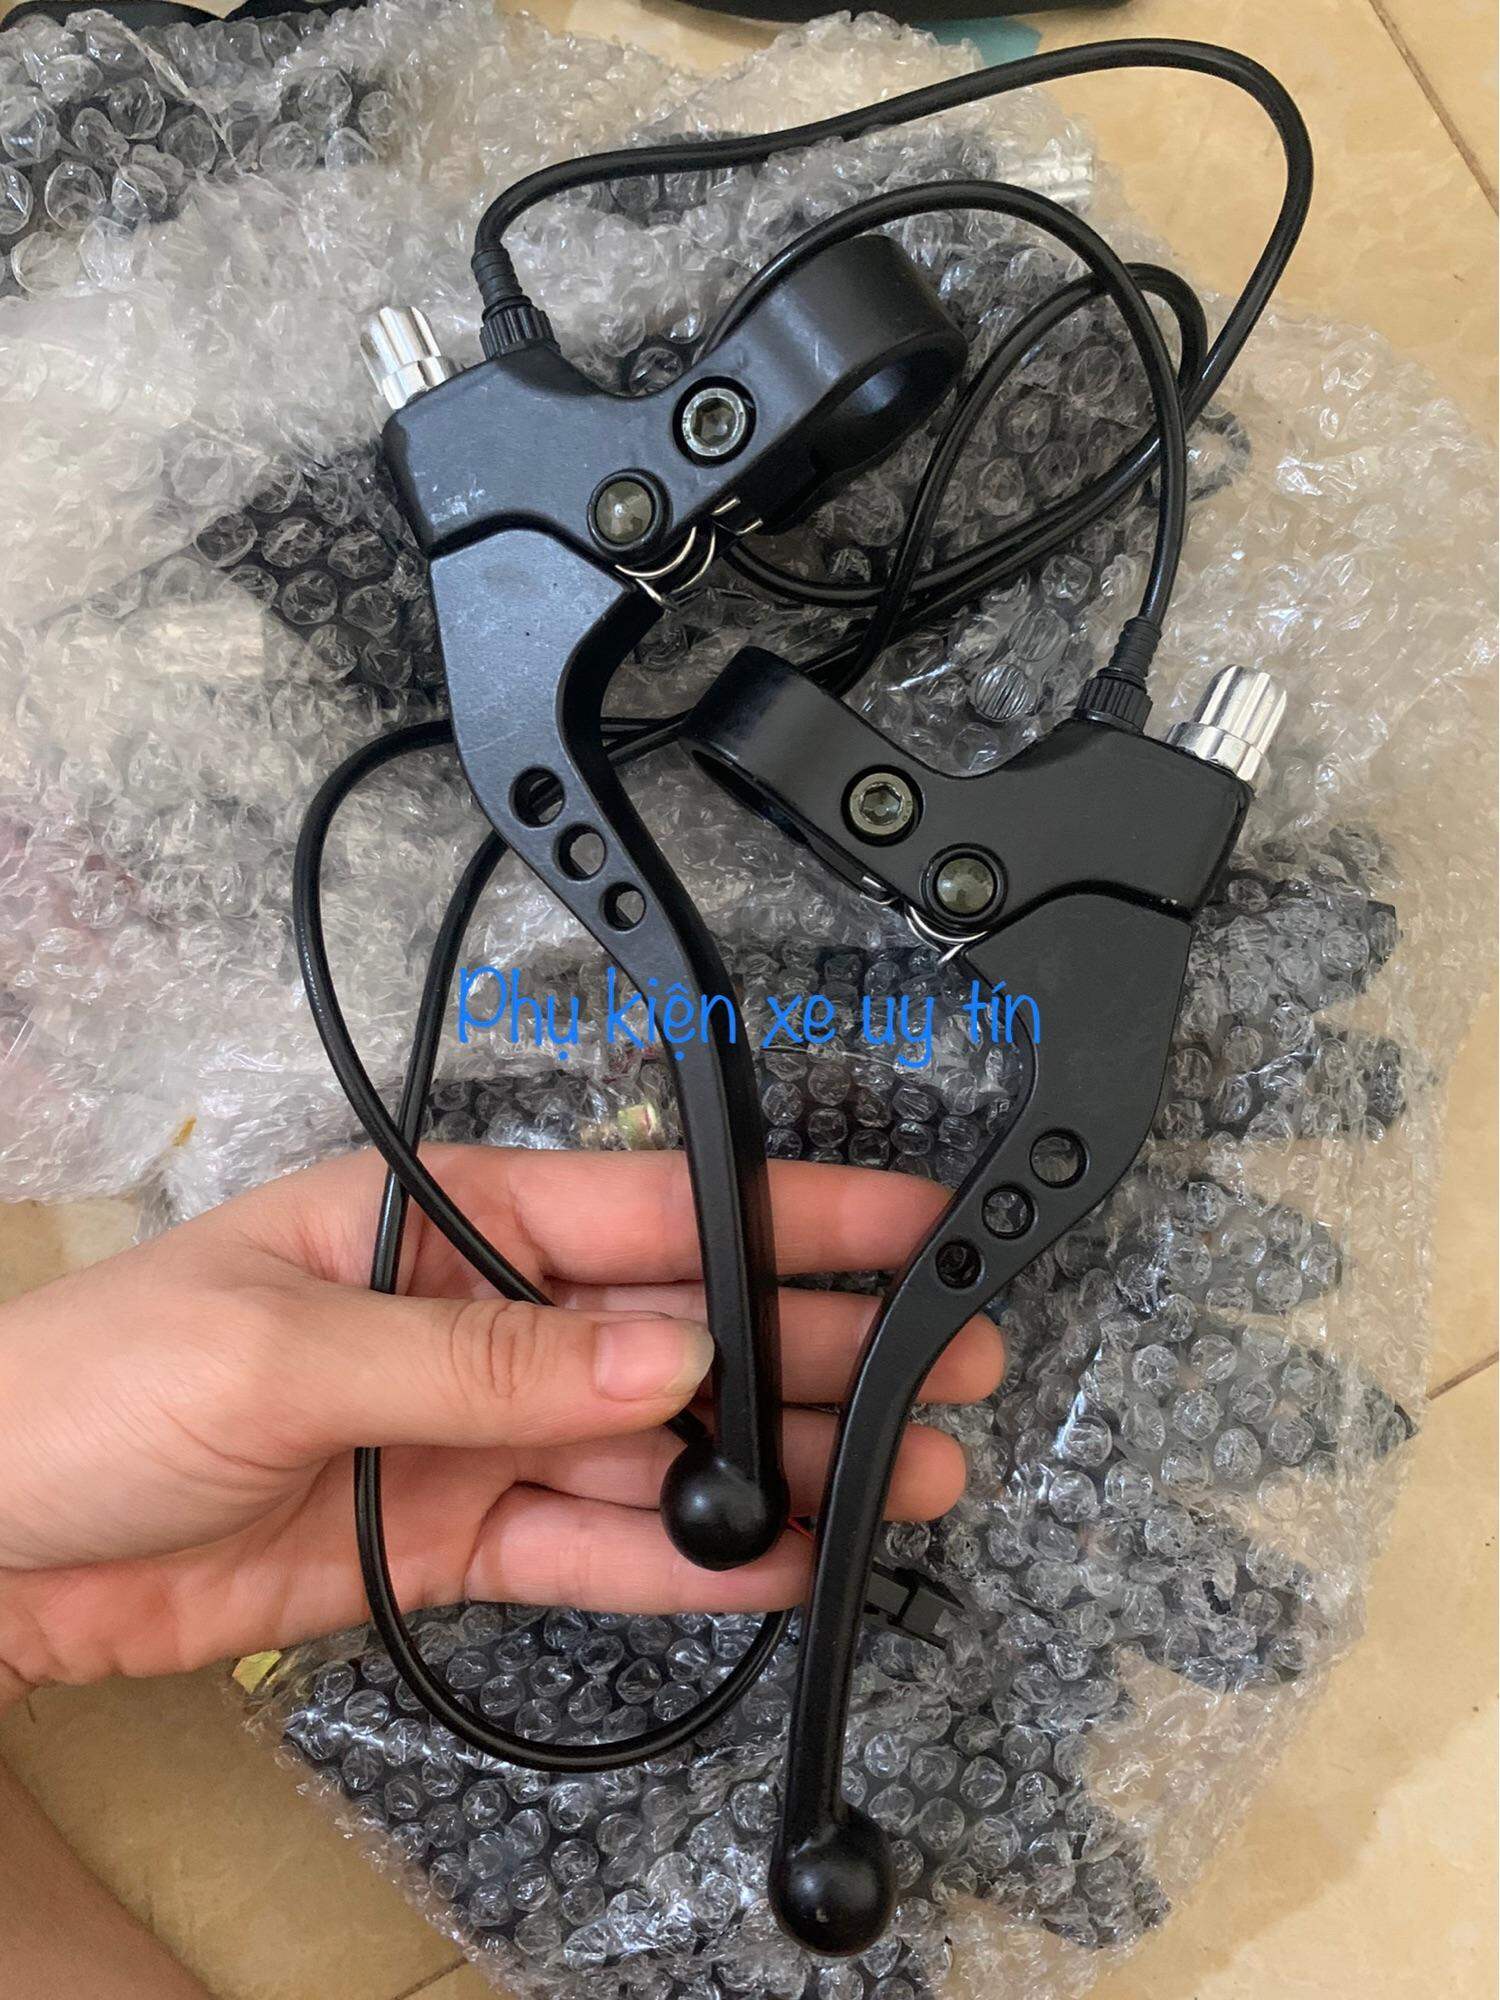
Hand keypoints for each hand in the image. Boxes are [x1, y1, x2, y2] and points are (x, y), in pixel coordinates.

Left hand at [0, 1147, 1001, 1703]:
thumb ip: (488, 1358)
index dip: (785, 1214)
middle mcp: (475, 1318)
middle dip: (814, 1345)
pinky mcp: (447, 1539)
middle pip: (677, 1330)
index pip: (646, 1208)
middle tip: (944, 1370)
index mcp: (440, 1219)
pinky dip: (676, 1562)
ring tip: (899, 1481)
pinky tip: (769, 1561)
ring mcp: (470, 1434)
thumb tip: (669, 1344)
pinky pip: (586, 1549)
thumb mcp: (289, 1346)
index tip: (905, 1224)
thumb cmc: (87, 1392)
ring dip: (771, 1466)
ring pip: (652, 1448)